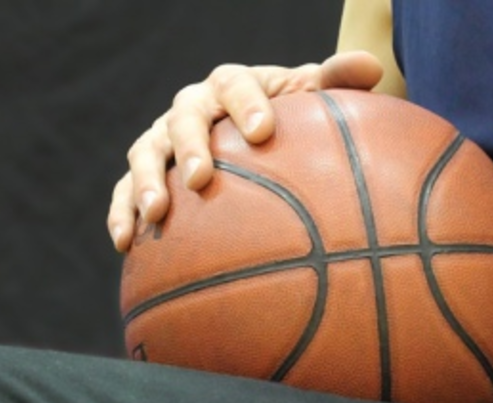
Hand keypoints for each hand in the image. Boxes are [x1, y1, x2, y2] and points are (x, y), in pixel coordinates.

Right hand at [106, 51, 384, 250]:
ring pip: (146, 153)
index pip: (235, 85)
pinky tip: (125, 244)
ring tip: (157, 213)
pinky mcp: (145, 172)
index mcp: (231, 85)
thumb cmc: (288, 121)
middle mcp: (191, 107)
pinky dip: (121, 214)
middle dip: (190, 147)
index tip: (263, 131)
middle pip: (184, 119)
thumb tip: (370, 67)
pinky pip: (124, 191)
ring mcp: (163, 139)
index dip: (246, 104)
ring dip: (146, 182)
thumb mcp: (312, 99)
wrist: (252, 137)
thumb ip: (335, 82)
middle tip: (201, 179)